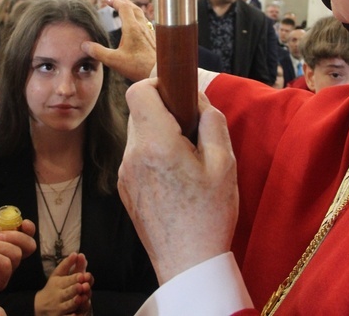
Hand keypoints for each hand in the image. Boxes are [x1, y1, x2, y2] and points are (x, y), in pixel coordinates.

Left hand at [0, 214, 36, 267]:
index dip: (29, 229)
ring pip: (16, 254)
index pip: (27, 237)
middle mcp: (8, 258)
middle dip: (16, 236)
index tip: (24, 222)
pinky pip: (5, 265)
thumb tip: (5, 217)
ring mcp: (5, 272)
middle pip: (30, 246)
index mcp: (5, 244)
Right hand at [34, 253, 93, 315]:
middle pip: (68, 292)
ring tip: (80, 298)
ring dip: (74, 302)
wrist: (39, 307)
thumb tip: (76, 253)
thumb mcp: (57, 275)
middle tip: (81, 285)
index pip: (67, 280)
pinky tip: (75, 315)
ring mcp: (59, 308)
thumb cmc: (52, 287)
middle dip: (74, 289)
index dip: (74, 278)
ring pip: (68, 305)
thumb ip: (67, 264)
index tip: (81, 275)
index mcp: (58, 283)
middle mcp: (59, 296)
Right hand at [82, 0, 155, 81]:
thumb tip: (84, 45)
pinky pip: (146, 22)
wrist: (159, 73)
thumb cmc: (138, 67)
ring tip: (127, 7)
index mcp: (132, 28)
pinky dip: (139, 17)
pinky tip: (139, 24)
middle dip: (124, 2)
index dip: (115, 2)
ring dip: (132, 8)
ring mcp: (150, 32)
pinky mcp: (154, 39)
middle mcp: (142, 27)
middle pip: (133, 8)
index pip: (123, 8)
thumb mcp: (114, 61)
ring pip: (141, 14)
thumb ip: (98, 52)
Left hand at [118, 79, 237, 283]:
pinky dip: (152, 156)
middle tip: (191, 133)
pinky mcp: (124, 189)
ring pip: (138, 135)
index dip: (157, 84)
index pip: (139, 91)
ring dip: (159, 135)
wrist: (188, 263)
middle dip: (164, 112)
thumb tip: (200, 101)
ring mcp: (124, 173)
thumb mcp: (225, 164)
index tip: (178, 95)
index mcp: (157, 144)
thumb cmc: (209, 215)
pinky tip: (174, 179)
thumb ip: (212, 123)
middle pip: (139, 112)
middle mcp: (133, 155)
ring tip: (185, 161)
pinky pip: (136, 157)